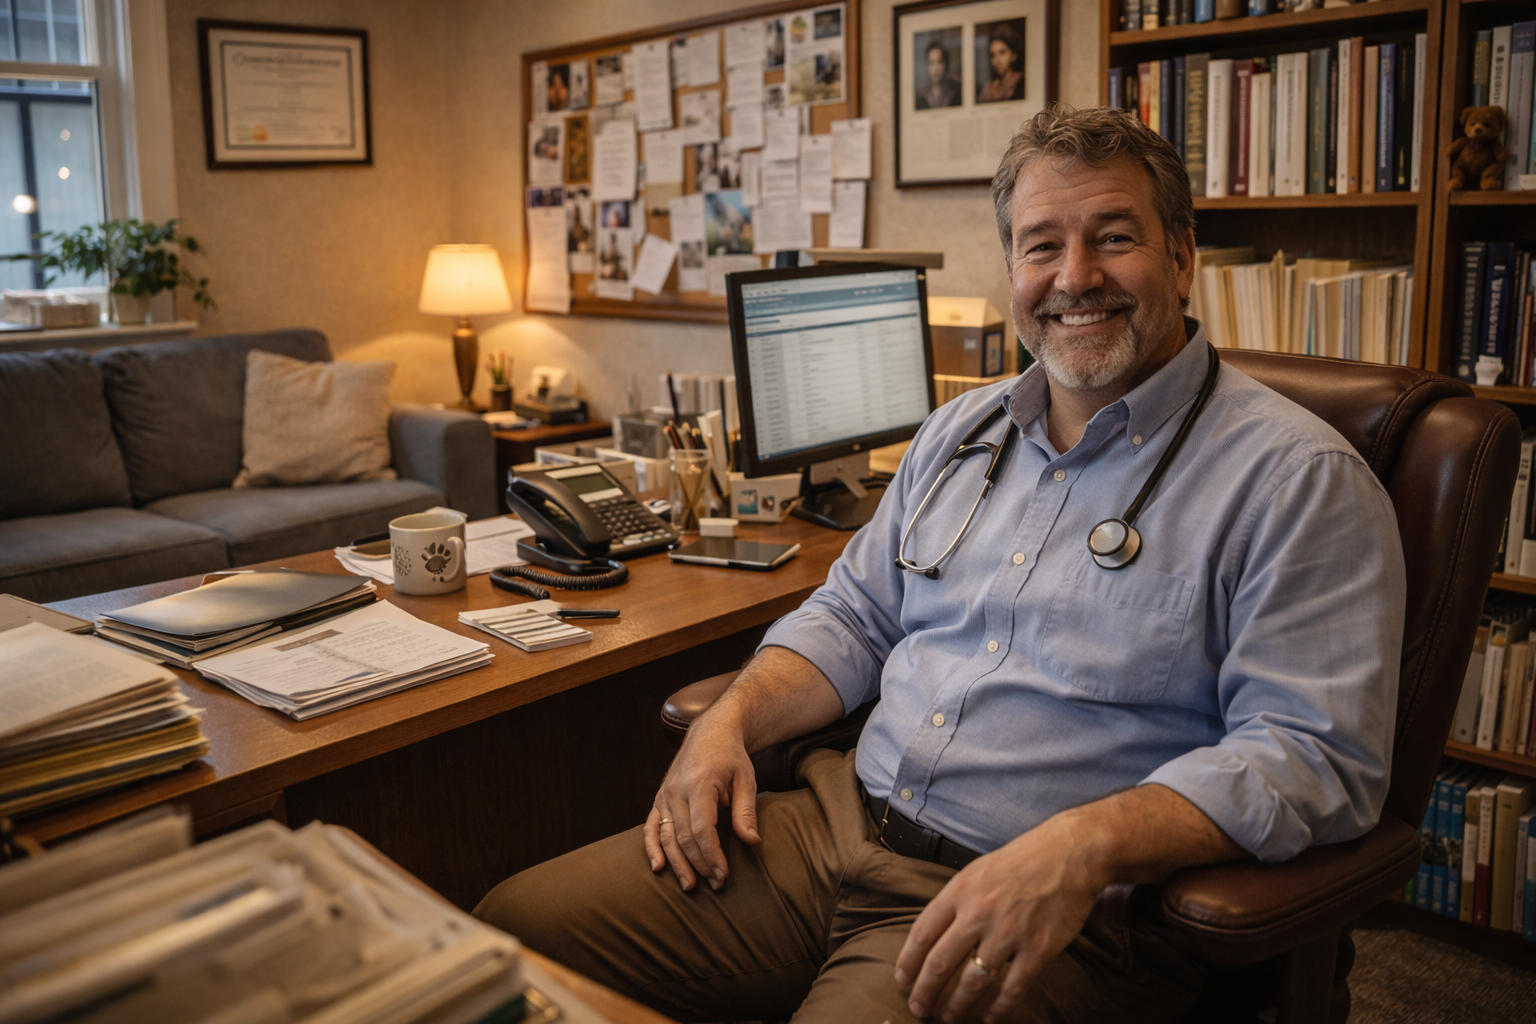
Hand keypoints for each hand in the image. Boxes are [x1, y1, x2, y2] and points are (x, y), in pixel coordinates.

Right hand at [643, 711, 759, 890]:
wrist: (710, 731)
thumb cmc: (731, 756)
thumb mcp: (746, 779)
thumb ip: (745, 811)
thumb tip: (752, 841)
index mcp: (699, 784)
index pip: (701, 829)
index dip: (711, 855)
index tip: (723, 875)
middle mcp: (676, 790)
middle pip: (683, 837)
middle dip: (699, 864)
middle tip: (715, 884)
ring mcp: (665, 794)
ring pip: (666, 835)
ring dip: (677, 863)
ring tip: (690, 885)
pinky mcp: (660, 797)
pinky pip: (651, 826)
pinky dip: (652, 847)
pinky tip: (658, 867)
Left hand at [893, 816, 1099, 1023]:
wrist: (1069, 854)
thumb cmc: (1021, 862)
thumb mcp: (976, 871)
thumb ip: (955, 901)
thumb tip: (933, 934)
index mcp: (959, 892)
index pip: (922, 934)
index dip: (908, 962)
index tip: (902, 980)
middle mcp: (979, 913)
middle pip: (940, 963)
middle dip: (925, 992)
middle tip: (919, 1008)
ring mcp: (1009, 932)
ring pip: (974, 981)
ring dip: (958, 1006)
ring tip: (950, 1018)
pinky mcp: (1038, 948)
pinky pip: (1013, 988)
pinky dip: (999, 1009)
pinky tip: (989, 1018)